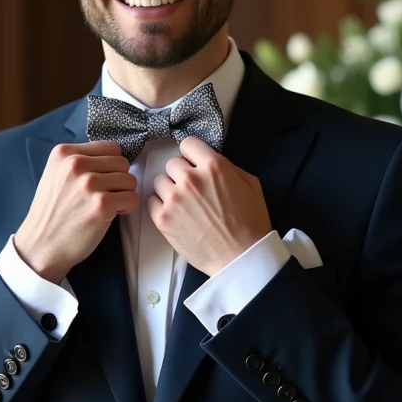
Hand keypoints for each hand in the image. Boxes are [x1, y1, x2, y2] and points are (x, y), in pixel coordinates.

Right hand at [15, 141, 137, 283]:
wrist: (41, 245)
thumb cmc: (51, 213)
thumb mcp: (56, 175)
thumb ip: (81, 161)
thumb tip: (113, 158)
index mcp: (64, 153)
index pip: (110, 147)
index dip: (111, 165)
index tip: (102, 178)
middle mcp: (76, 164)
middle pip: (122, 163)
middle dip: (118, 180)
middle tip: (104, 194)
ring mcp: (89, 184)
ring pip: (129, 180)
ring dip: (123, 194)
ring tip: (105, 205)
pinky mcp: (101, 205)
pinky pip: (132, 198)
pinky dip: (125, 208)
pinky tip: (109, 214)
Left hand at [147, 137, 271, 276]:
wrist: (241, 257)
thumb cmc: (250, 223)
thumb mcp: (250, 184)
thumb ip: (228, 167)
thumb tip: (209, 162)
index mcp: (214, 166)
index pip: (188, 144)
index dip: (192, 155)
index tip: (194, 165)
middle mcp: (191, 178)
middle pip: (172, 164)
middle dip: (182, 174)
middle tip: (193, 191)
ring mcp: (174, 198)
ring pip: (160, 181)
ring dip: (170, 190)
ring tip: (184, 204)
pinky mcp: (163, 218)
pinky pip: (151, 201)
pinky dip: (160, 206)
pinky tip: (175, 214)